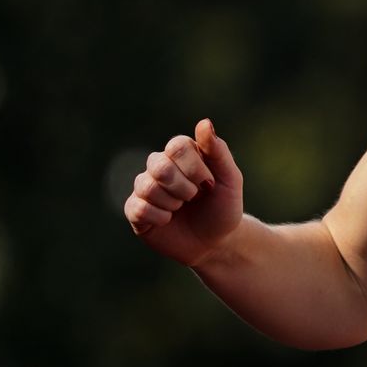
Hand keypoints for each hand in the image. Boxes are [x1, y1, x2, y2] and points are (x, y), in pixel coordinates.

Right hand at [123, 118, 244, 265]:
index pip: (177, 146)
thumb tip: (204, 122)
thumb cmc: (224, 208)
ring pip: (147, 186)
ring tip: (181, 209)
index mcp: (182, 154)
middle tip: (195, 197)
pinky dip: (159, 217)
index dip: (195, 168)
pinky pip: (137, 207)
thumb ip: (218, 151)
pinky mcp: (135, 210)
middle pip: (159, 165)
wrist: (216, 243)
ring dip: (173, 203)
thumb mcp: (230, 180)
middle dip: (184, 187)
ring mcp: (145, 188)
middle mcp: (160, 166)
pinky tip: (168, 220)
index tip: (210, 184)